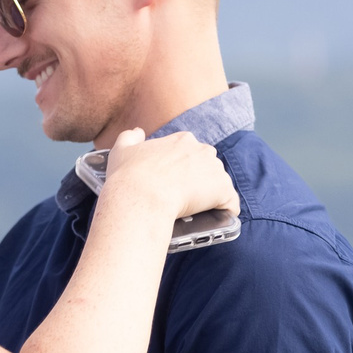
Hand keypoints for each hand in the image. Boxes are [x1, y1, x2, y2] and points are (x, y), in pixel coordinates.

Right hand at [99, 128, 235, 225]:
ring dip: (212, 196)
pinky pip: (231, 203)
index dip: (185, 169)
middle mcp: (202, 150)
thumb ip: (129, 137)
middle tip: (185, 199)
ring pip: (219, 184)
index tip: (175, 183)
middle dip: (200, 181)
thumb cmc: (129, 177)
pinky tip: (217, 219)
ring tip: (197, 212)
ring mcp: (214, 169)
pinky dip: (226, 211)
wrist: (140, 198)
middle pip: (208, 166)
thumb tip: (137, 132)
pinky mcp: (222, 190)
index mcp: (182, 140)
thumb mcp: (122, 151)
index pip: (191, 153)